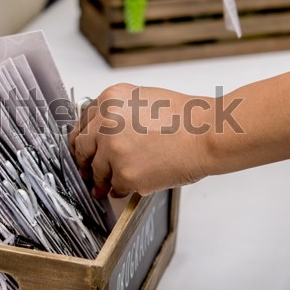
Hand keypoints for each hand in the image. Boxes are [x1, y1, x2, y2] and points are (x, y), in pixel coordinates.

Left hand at [69, 83, 210, 197]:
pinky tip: (130, 187)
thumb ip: (117, 113)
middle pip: (82, 148)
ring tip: (106, 186)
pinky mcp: (125, 174)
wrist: (207, 133)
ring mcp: (113, 150)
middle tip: (87, 171)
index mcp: (109, 100)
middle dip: (84, 162)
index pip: (83, 124)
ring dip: (102, 180)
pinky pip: (115, 187)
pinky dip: (121, 190)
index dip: (83, 140)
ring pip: (97, 171)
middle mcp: (105, 123)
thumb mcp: (142, 99)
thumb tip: (102, 134)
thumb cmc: (185, 118)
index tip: (83, 150)